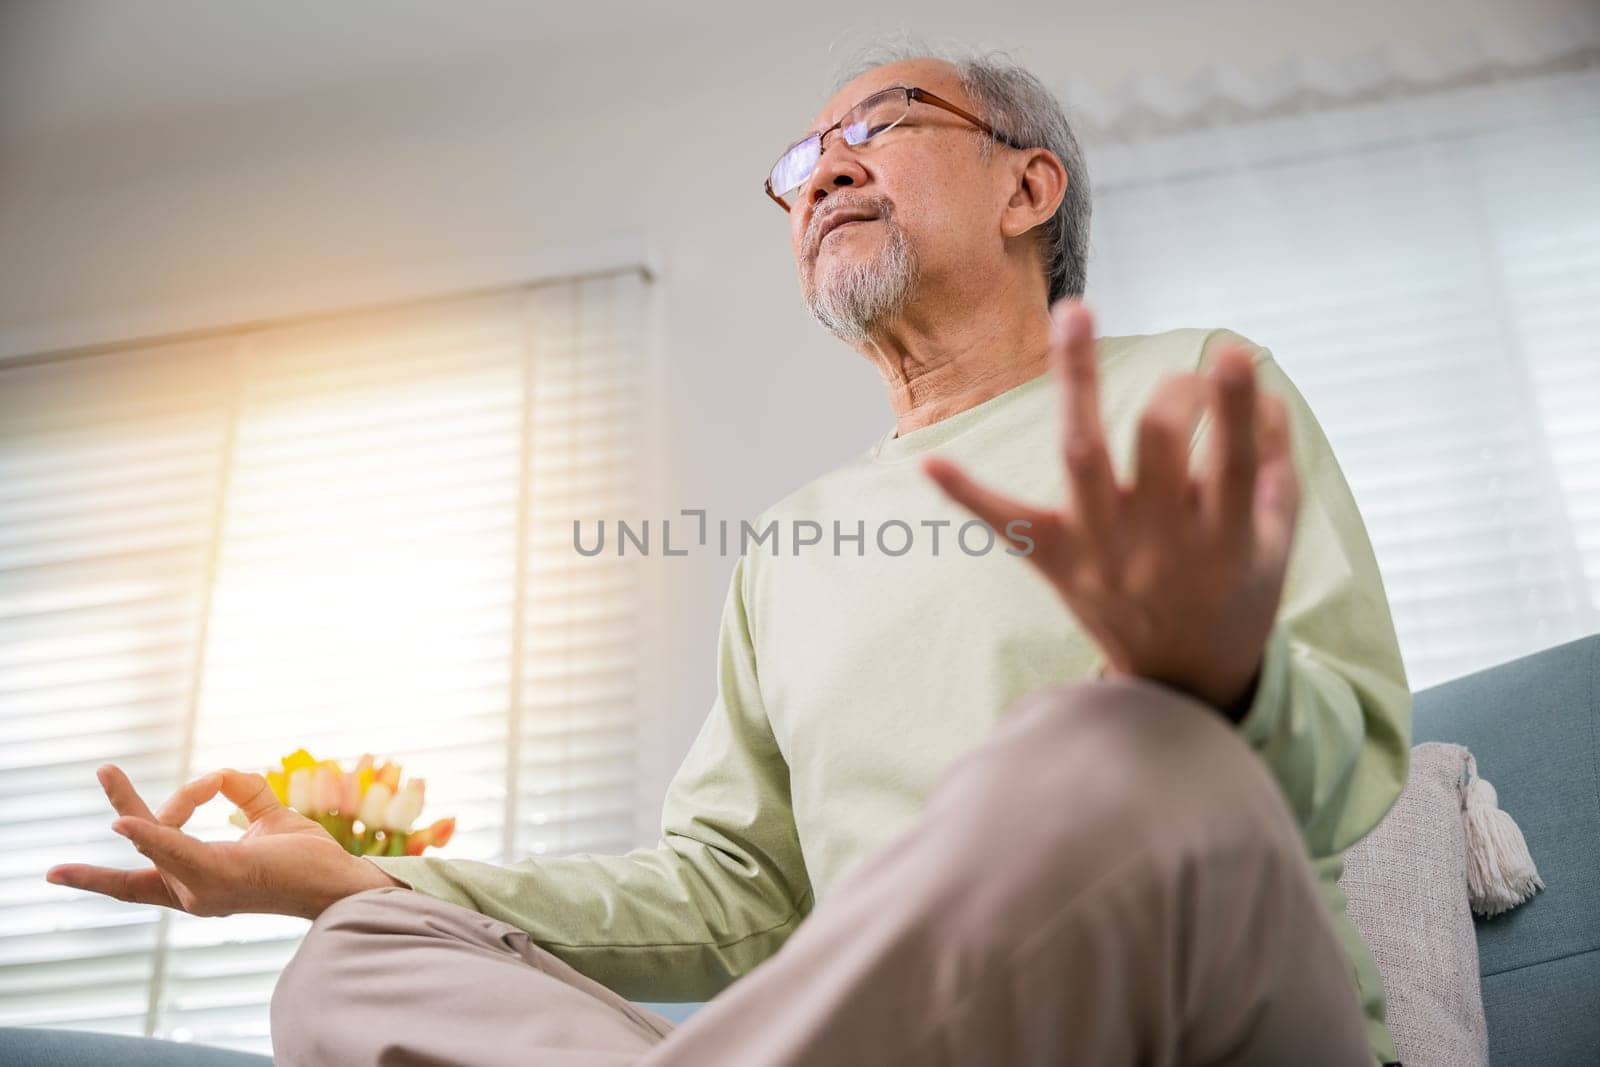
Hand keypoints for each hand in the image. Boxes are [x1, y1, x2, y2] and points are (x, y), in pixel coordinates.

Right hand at [45, 764, 404, 919]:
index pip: (146, 870)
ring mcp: (202, 889)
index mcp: (199, 879)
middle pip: (145, 847)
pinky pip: (174, 852)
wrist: (340, 881)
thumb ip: (241, 791)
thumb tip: (219, 775)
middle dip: (123, 808)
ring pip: (156, 843)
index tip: (60, 868)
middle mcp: (193, 892)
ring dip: (134, 807)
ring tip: (108, 773)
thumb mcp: (268, 815)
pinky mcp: (217, 878)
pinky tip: (126, 822)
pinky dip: (150, 836)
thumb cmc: (307, 857)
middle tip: (104, 769)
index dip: (102, 873)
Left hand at [923, 301, 1300, 714]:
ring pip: (1082, 456)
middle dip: (1174, 393)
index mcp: (1225, 541)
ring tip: (1075, 312)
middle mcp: (1158, 546)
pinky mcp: (1052, 562)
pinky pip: (1005, 525)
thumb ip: (1274, 458)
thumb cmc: (1235, 589)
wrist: (1179, 680)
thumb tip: (1255, 381)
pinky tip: (929, 462)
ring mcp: (1099, 553)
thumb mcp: (1276, 538)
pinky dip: (967, 494)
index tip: (1233, 352)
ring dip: (1077, 379)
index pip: (1233, 461)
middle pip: (1156, 445)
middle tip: (1189, 378)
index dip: (1235, 406)